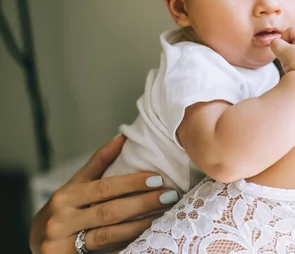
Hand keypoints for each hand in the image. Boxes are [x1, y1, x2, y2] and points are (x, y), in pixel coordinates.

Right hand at [30, 135, 178, 253]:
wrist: (38, 244)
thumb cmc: (63, 210)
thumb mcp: (74, 186)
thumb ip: (98, 163)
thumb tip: (123, 137)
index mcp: (66, 196)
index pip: (104, 187)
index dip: (132, 183)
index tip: (158, 178)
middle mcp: (61, 220)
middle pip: (109, 212)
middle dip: (143, 203)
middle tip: (169, 196)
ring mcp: (63, 244)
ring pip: (109, 235)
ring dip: (141, 225)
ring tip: (164, 216)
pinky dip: (127, 246)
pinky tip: (146, 239)